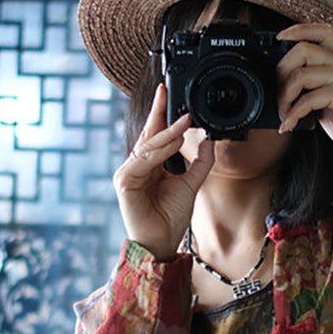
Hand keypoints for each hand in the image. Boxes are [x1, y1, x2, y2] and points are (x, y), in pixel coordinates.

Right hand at [112, 84, 213, 260]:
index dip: (160, 112)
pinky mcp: (124, 181)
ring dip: (166, 132)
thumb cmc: (170, 218)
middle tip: (168, 93)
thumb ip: (201, 163)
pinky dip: (159, 151)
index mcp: (150, 164)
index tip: (165, 91)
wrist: (162, 242)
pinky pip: (143, 161)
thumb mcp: (191, 184)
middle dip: (158, 112)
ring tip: (184, 121)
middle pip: (148, 133)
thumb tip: (208, 139)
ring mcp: (128, 172)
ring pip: (148, 145)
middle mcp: (137, 165)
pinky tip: (173, 143)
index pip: (155, 133)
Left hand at [275, 23, 332, 164]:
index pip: (321, 31)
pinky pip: (308, 99)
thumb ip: (310, 88)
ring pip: (301, 75)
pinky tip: (290, 125)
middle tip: (277, 96)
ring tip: (284, 115)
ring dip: (284, 97)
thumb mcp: (326, 100)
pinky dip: (293, 114)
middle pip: (302, 50)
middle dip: (281, 72)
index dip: (298, 30)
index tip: (279, 40)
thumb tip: (281, 88)